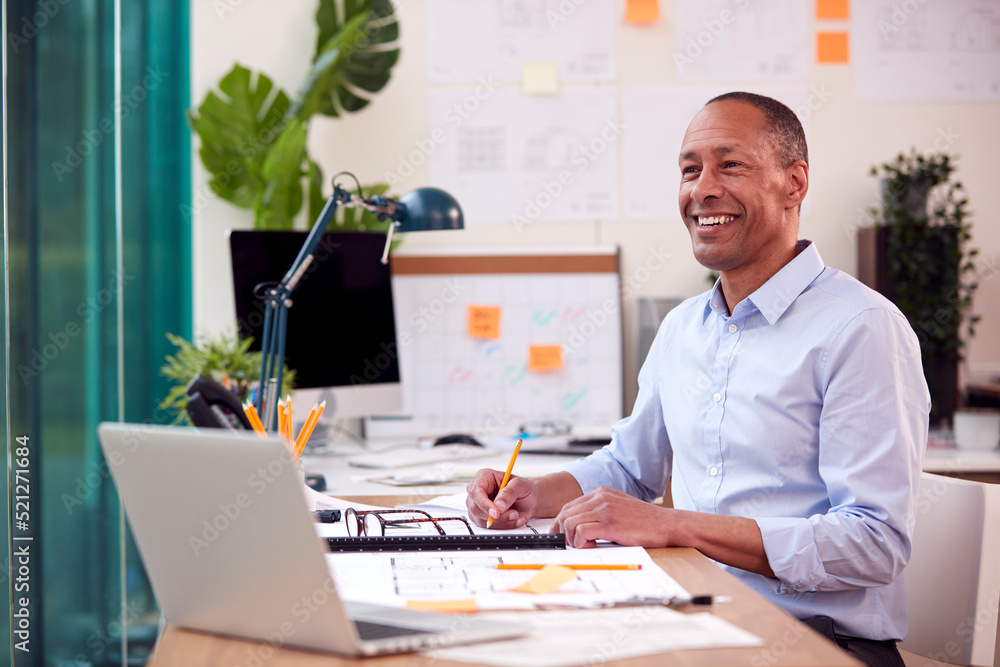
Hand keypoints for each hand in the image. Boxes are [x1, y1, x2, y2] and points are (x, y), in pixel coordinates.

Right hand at [465, 468, 538, 527]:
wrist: (529, 501)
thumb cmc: (523, 489)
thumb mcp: (521, 485)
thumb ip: (509, 493)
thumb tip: (498, 505)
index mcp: (484, 477)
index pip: (476, 491)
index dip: (484, 504)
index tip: (496, 513)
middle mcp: (477, 492)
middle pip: (476, 508)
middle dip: (497, 516)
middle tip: (514, 514)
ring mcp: (477, 506)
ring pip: (482, 520)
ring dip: (502, 522)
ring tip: (517, 515)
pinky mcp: (481, 518)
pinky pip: (489, 527)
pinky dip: (504, 526)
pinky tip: (515, 520)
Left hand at [552, 487, 670, 548]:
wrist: (667, 524)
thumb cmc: (646, 521)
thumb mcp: (619, 508)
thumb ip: (600, 511)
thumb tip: (580, 525)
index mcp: (601, 493)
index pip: (569, 506)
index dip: (560, 522)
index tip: (560, 535)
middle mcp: (600, 498)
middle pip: (565, 514)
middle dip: (562, 532)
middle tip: (570, 545)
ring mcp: (604, 509)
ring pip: (569, 523)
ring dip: (572, 539)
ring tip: (585, 546)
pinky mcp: (609, 523)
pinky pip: (580, 532)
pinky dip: (580, 543)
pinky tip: (591, 546)